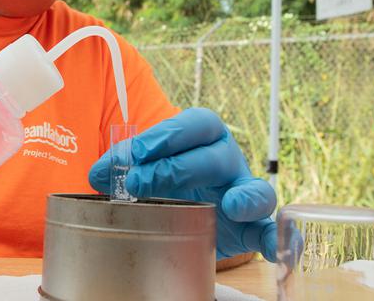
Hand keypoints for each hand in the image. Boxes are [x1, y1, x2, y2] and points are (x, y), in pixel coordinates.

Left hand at [89, 108, 277, 260]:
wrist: (185, 210)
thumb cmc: (165, 179)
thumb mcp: (144, 168)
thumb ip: (122, 167)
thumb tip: (97, 174)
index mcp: (204, 136)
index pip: (196, 123)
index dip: (168, 134)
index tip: (138, 151)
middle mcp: (228, 160)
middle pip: (216, 156)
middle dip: (176, 168)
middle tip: (137, 184)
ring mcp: (243, 192)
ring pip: (255, 188)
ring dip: (245, 196)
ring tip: (231, 206)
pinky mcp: (251, 227)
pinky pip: (270, 230)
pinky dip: (276, 239)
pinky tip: (275, 249)